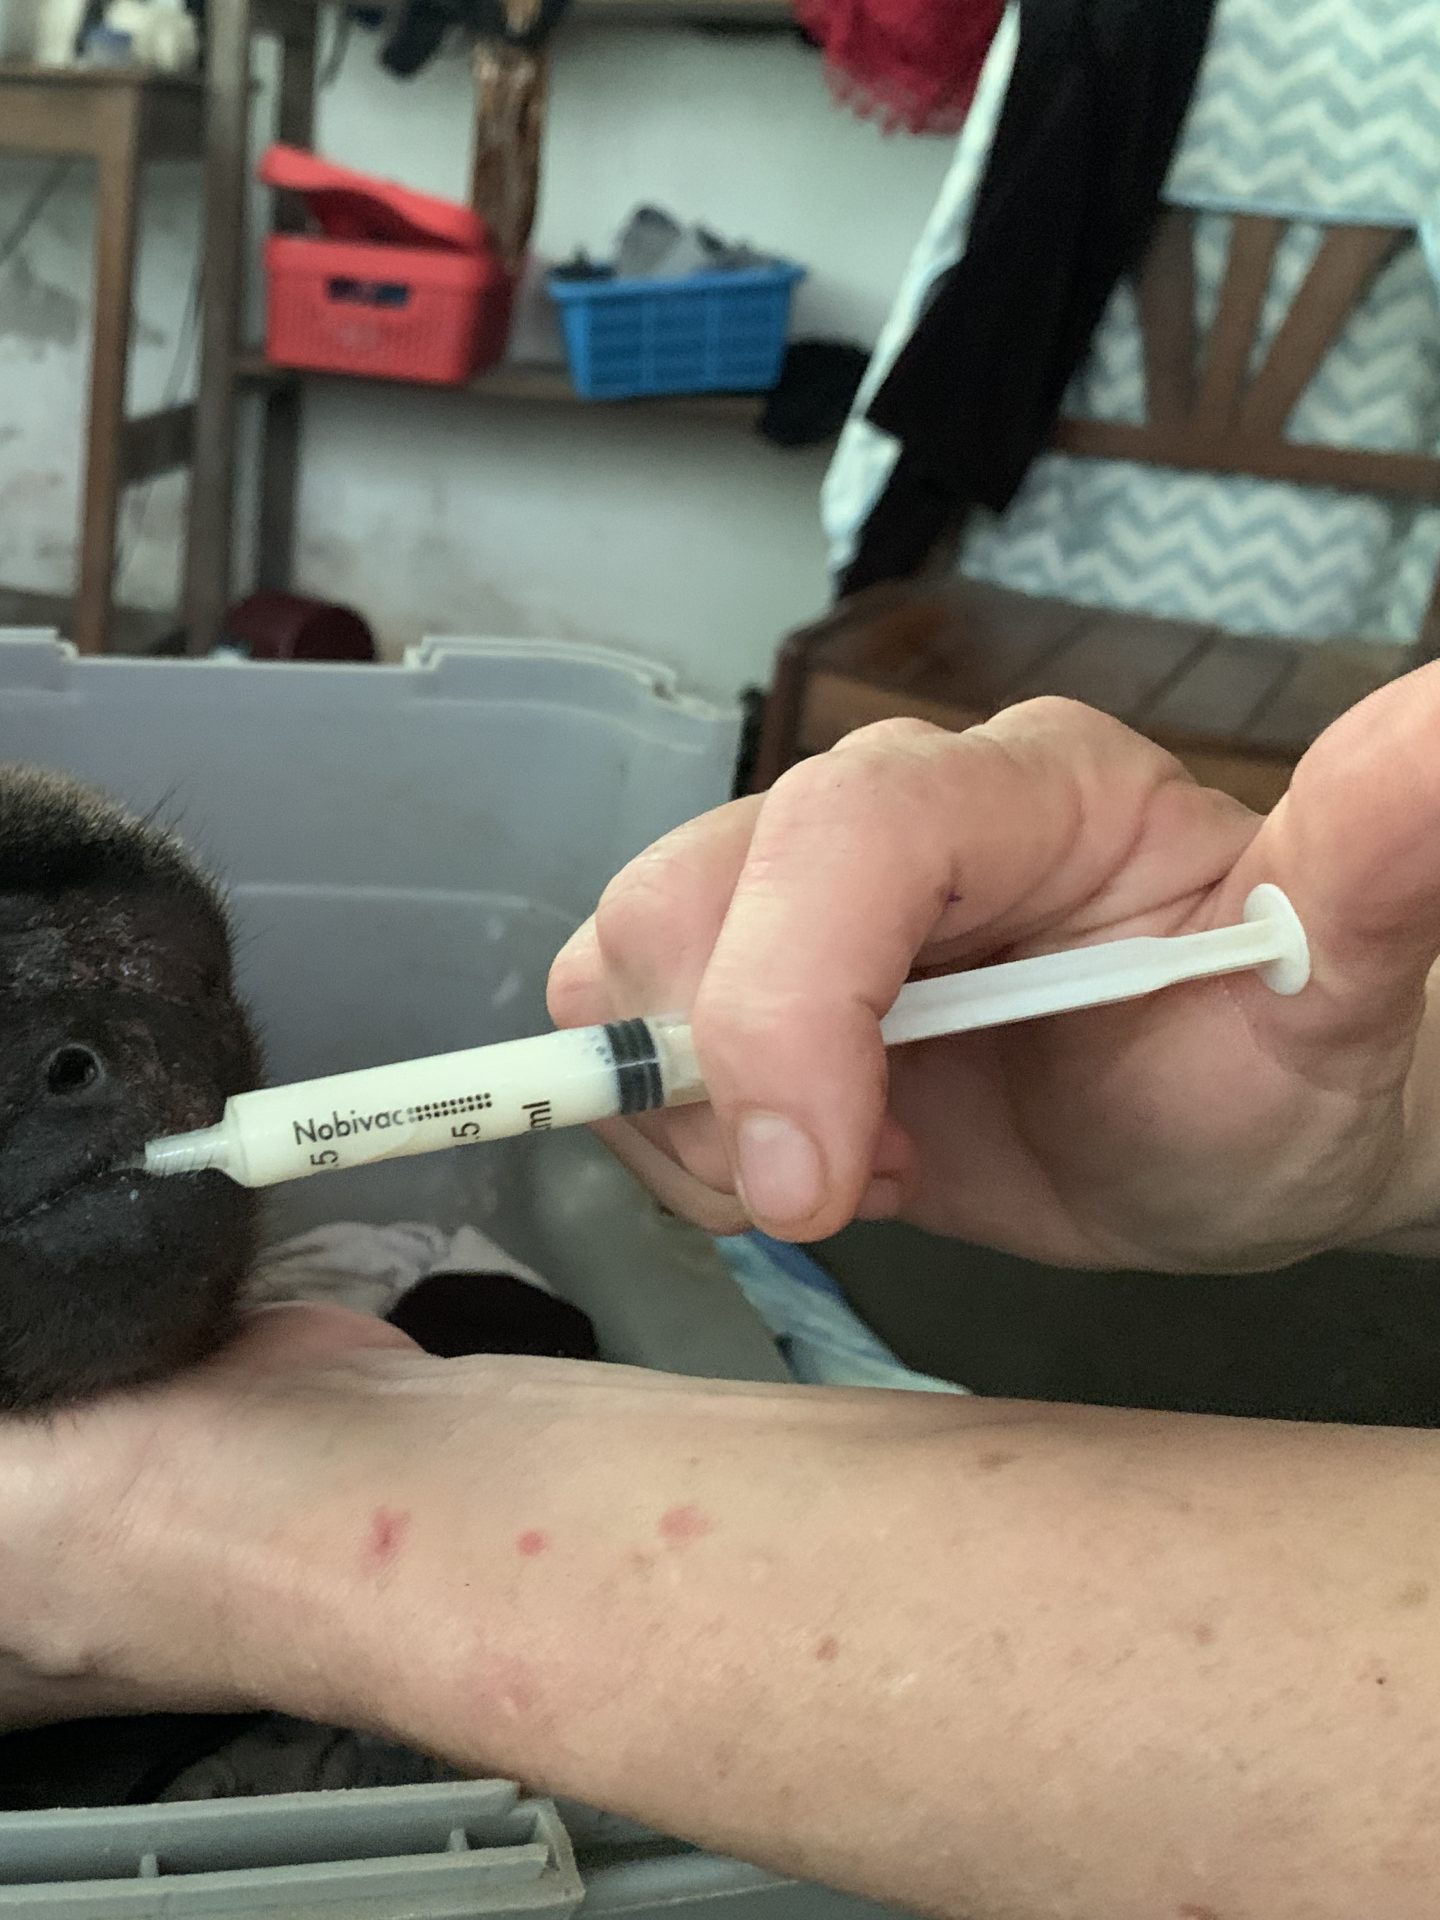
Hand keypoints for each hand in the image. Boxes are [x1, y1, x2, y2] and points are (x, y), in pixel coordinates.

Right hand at [550, 673, 1439, 1267]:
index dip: (785, 1001)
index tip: (814, 1181)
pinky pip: (619, 1040)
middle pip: (685, 890)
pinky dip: (679, 1137)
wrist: (1223, 1143)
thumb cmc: (1275, 1074)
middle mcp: (884, 817)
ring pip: (622, 960)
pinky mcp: (736, 981)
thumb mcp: (1334, 1002)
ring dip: (694, 1112)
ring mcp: (792, 899)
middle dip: (722, 1074)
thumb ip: (1375, 871)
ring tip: (849, 1171)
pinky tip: (816, 1164)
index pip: (841, 833)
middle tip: (846, 1185)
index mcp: (1024, 791)